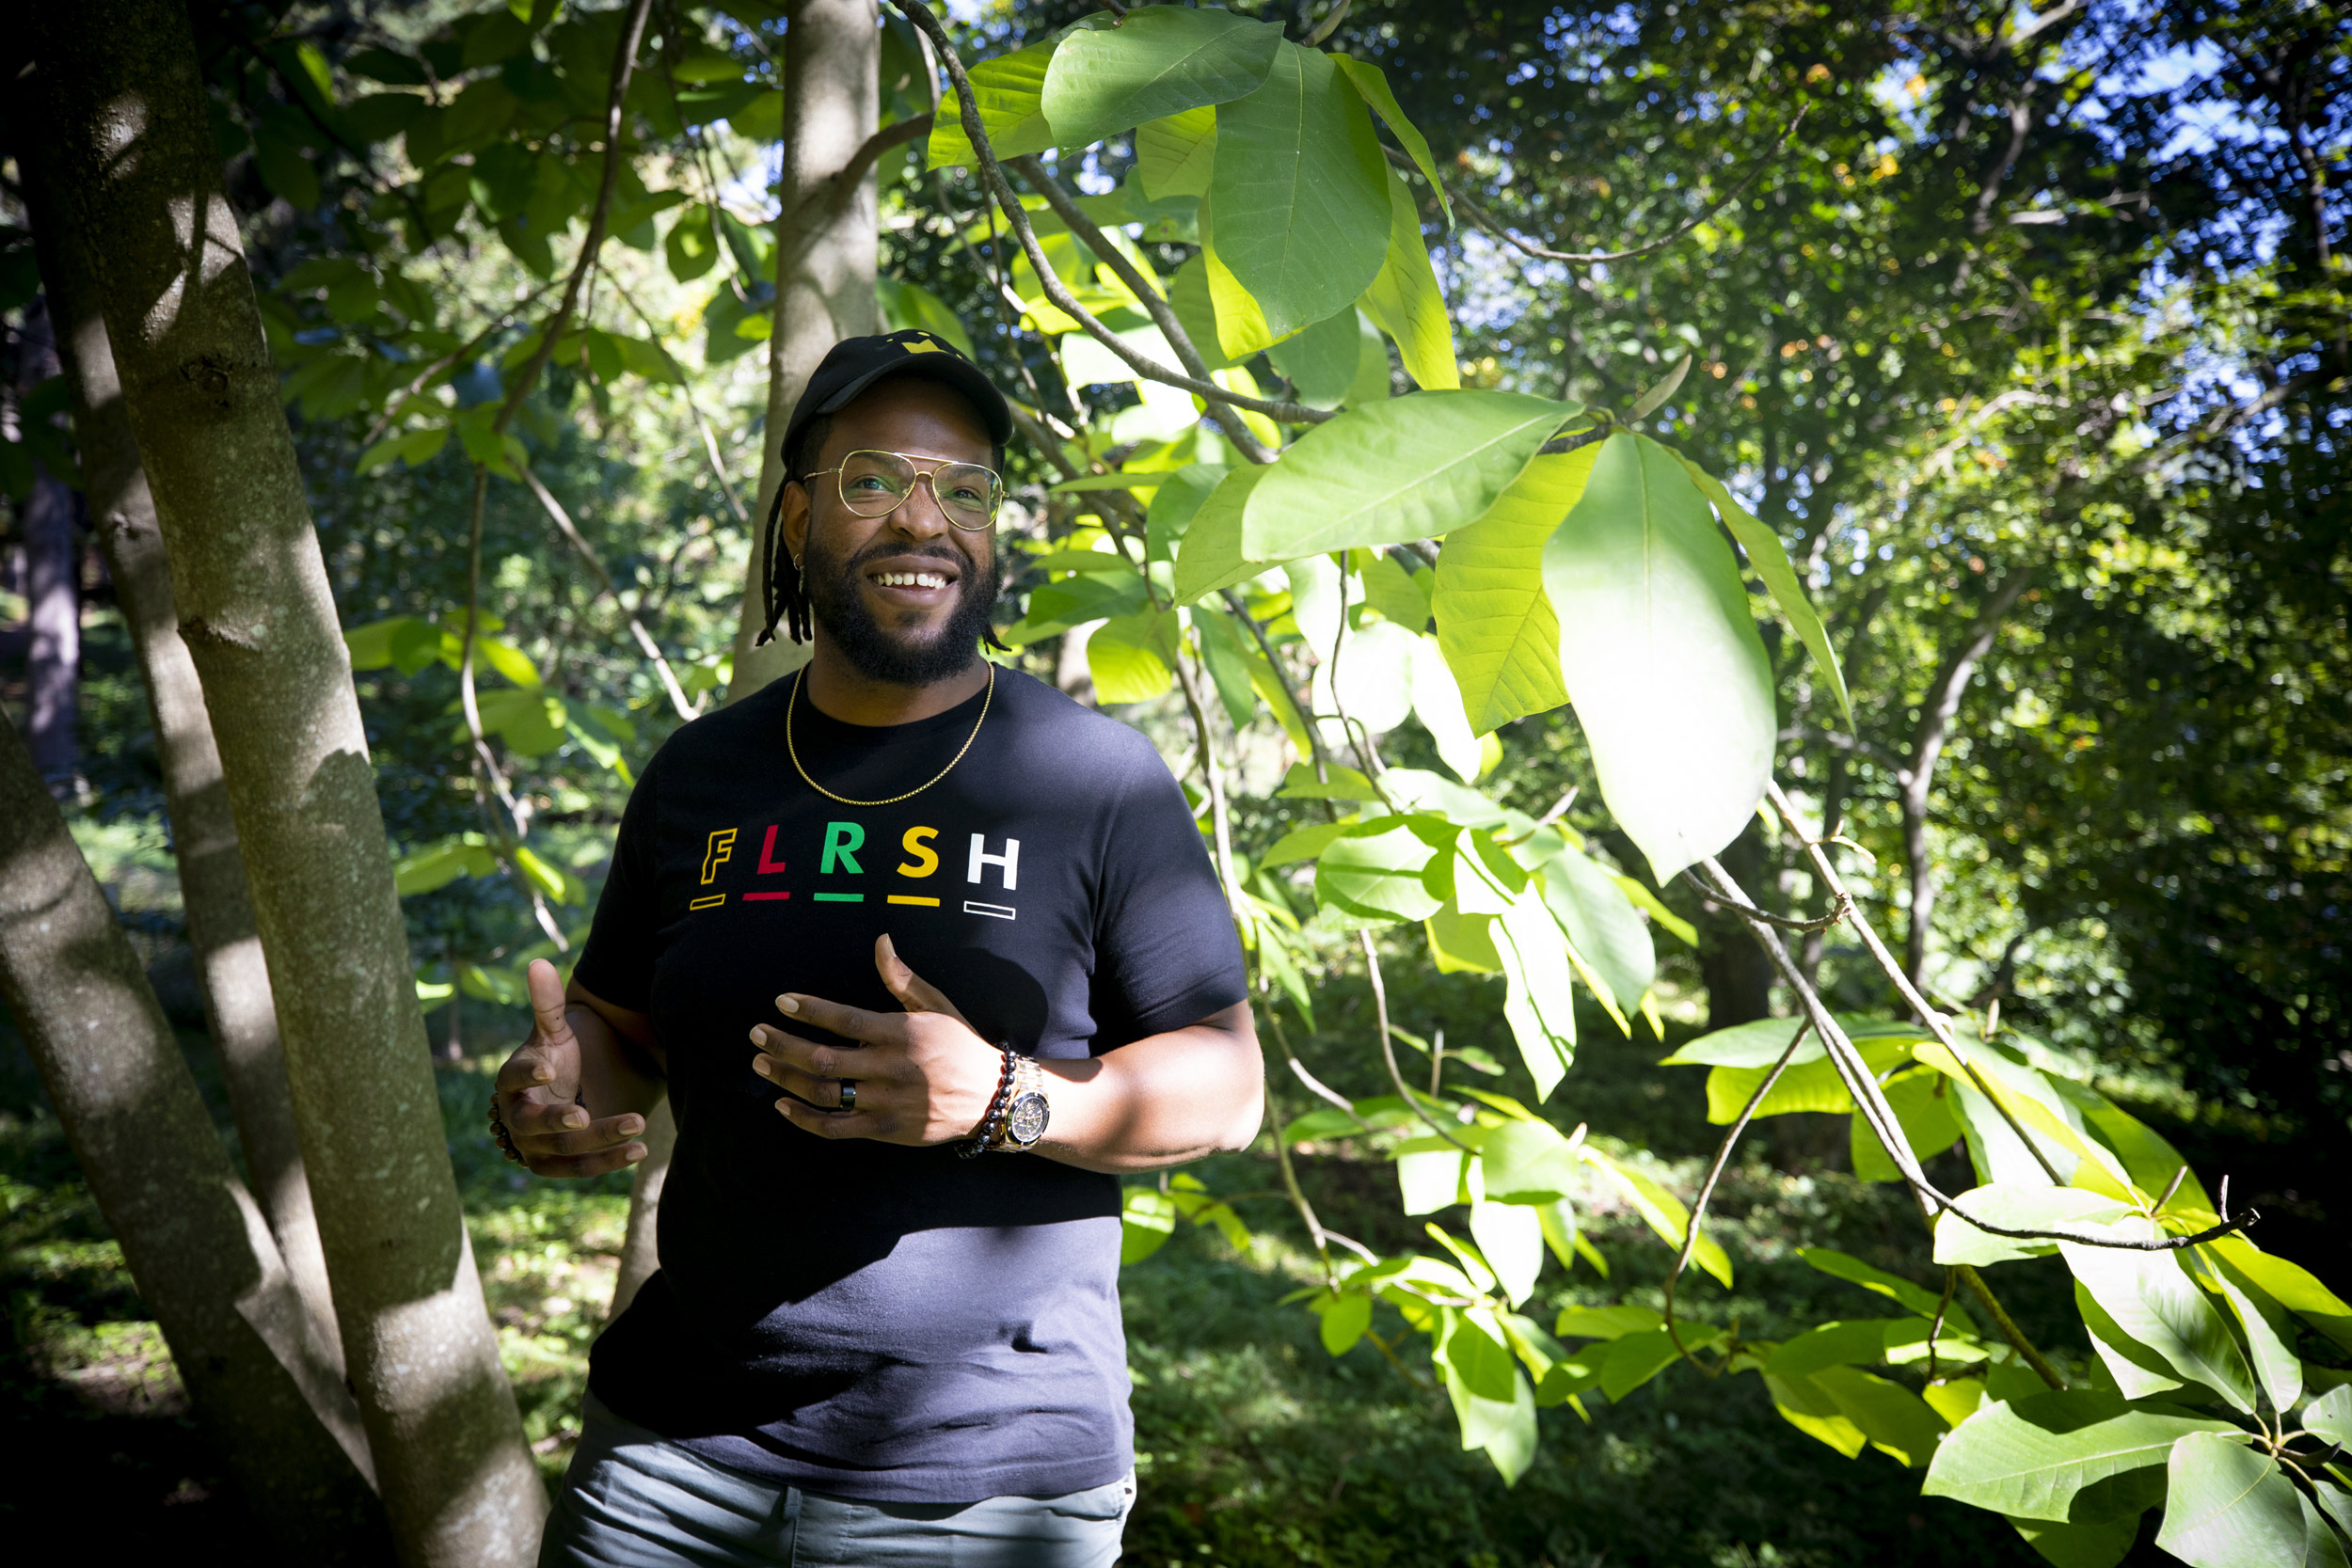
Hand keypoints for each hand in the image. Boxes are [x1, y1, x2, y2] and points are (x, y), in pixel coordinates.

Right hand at [491, 960, 649, 1176]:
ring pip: (565, 1150)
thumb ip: (548, 1003)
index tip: (547, 1069)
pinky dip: (610, 1162)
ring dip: (600, 1140)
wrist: (562, 1098)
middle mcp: (518, 1118)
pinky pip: (582, 1169)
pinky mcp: (558, 1167)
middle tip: (584, 1114)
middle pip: (534, 1123)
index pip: (511, 1078)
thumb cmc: (556, 1060)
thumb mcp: (555, 1032)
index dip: (526, 1074)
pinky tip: (640, 1149)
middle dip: (558, 1120)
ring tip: (637, 1124)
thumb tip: (538, 962)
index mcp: (512, 1082)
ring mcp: (536, 1147)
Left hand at [752, 934, 1006, 1145]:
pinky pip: (836, 1128)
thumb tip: (881, 940)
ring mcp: (887, 1102)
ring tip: (761, 1064)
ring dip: (786, 1078)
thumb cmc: (960, 1044)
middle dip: (784, 1045)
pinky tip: (782, 1105)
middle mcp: (891, 1069)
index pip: (846, 1020)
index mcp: (902, 1034)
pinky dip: (804, 1119)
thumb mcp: (936, 1005)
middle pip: (824, 1058)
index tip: (782, 1001)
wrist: (992, 1097)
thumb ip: (901, 978)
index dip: (810, 1010)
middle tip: (756, 1035)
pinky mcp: (885, 1130)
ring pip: (824, 1093)